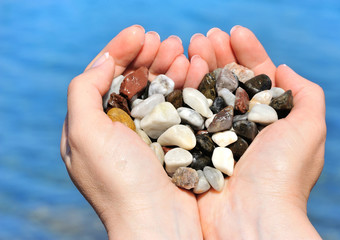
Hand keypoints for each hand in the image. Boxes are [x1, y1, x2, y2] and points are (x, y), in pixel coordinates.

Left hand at [60, 25, 201, 239]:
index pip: (103, 76)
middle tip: (164, 39)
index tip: (139, 32)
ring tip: (180, 49)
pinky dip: (183, 84)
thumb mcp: (85, 134)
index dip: (119, 50)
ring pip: (156, 90)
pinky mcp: (171, 141)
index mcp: (92, 125)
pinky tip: (192, 68)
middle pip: (131, 80)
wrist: (159, 222)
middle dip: (146, 55)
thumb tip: (100, 61)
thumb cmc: (119, 181)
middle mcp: (117, 129)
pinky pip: (176, 105)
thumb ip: (82, 92)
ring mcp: (146, 135)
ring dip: (167, 66)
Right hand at [188, 26, 325, 238]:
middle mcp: (239, 124)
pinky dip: (184, 89)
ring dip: (200, 65)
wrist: (250, 218)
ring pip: (205, 92)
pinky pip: (186, 112)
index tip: (235, 31)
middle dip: (219, 54)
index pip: (256, 76)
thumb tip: (283, 68)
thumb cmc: (283, 174)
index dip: (247, 51)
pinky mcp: (191, 145)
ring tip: (192, 43)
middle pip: (227, 80)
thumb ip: (306, 94)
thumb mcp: (310, 129)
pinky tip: (181, 69)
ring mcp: (213, 134)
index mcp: (266, 118)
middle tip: (206, 34)